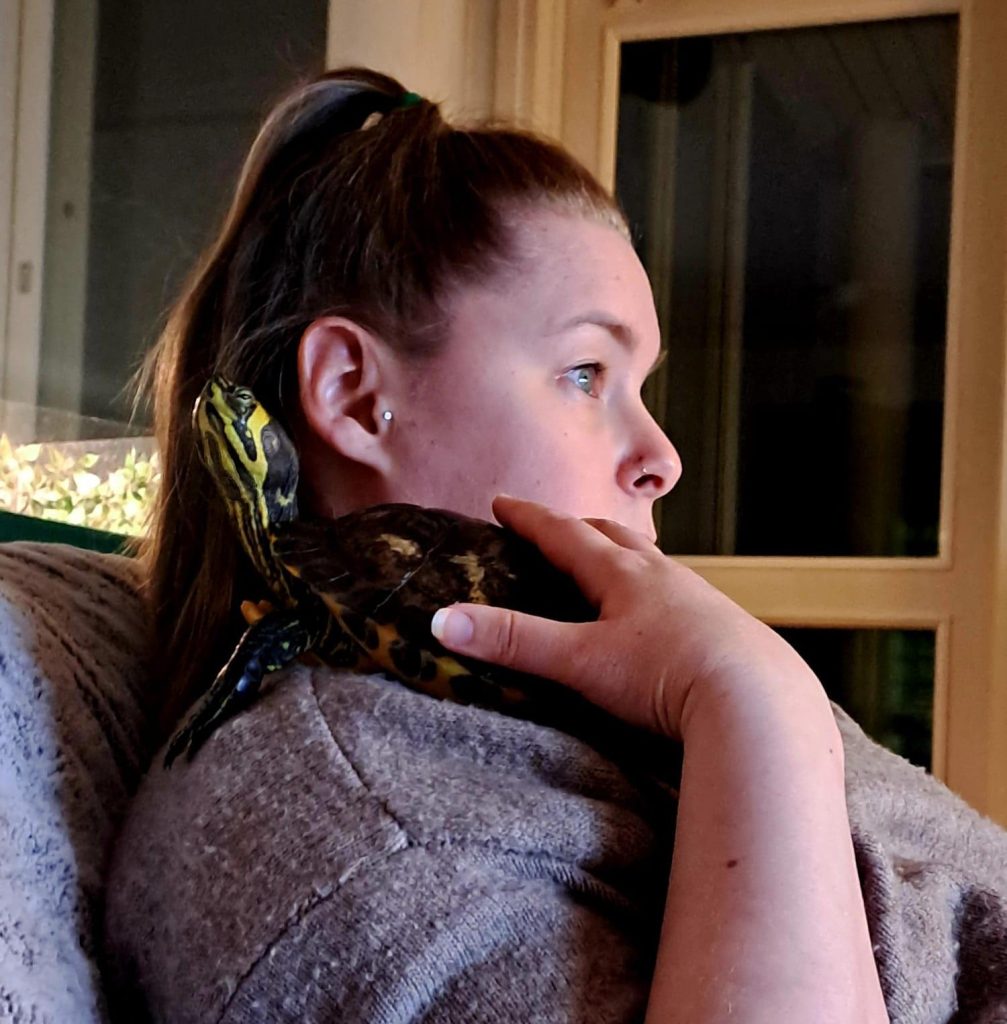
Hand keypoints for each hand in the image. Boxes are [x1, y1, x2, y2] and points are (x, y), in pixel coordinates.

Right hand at [431, 495, 815, 739]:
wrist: (756, 703)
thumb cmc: (665, 675)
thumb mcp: (580, 661)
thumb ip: (513, 641)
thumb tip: (443, 622)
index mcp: (622, 573)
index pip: (564, 533)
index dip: (529, 518)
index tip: (502, 503)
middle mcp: (662, 575)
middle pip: (612, 536)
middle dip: (577, 528)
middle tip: (552, 528)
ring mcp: (697, 597)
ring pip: (651, 562)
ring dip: (622, 555)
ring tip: (608, 562)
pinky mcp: (723, 626)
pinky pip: (680, 593)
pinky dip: (656, 589)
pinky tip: (660, 614)